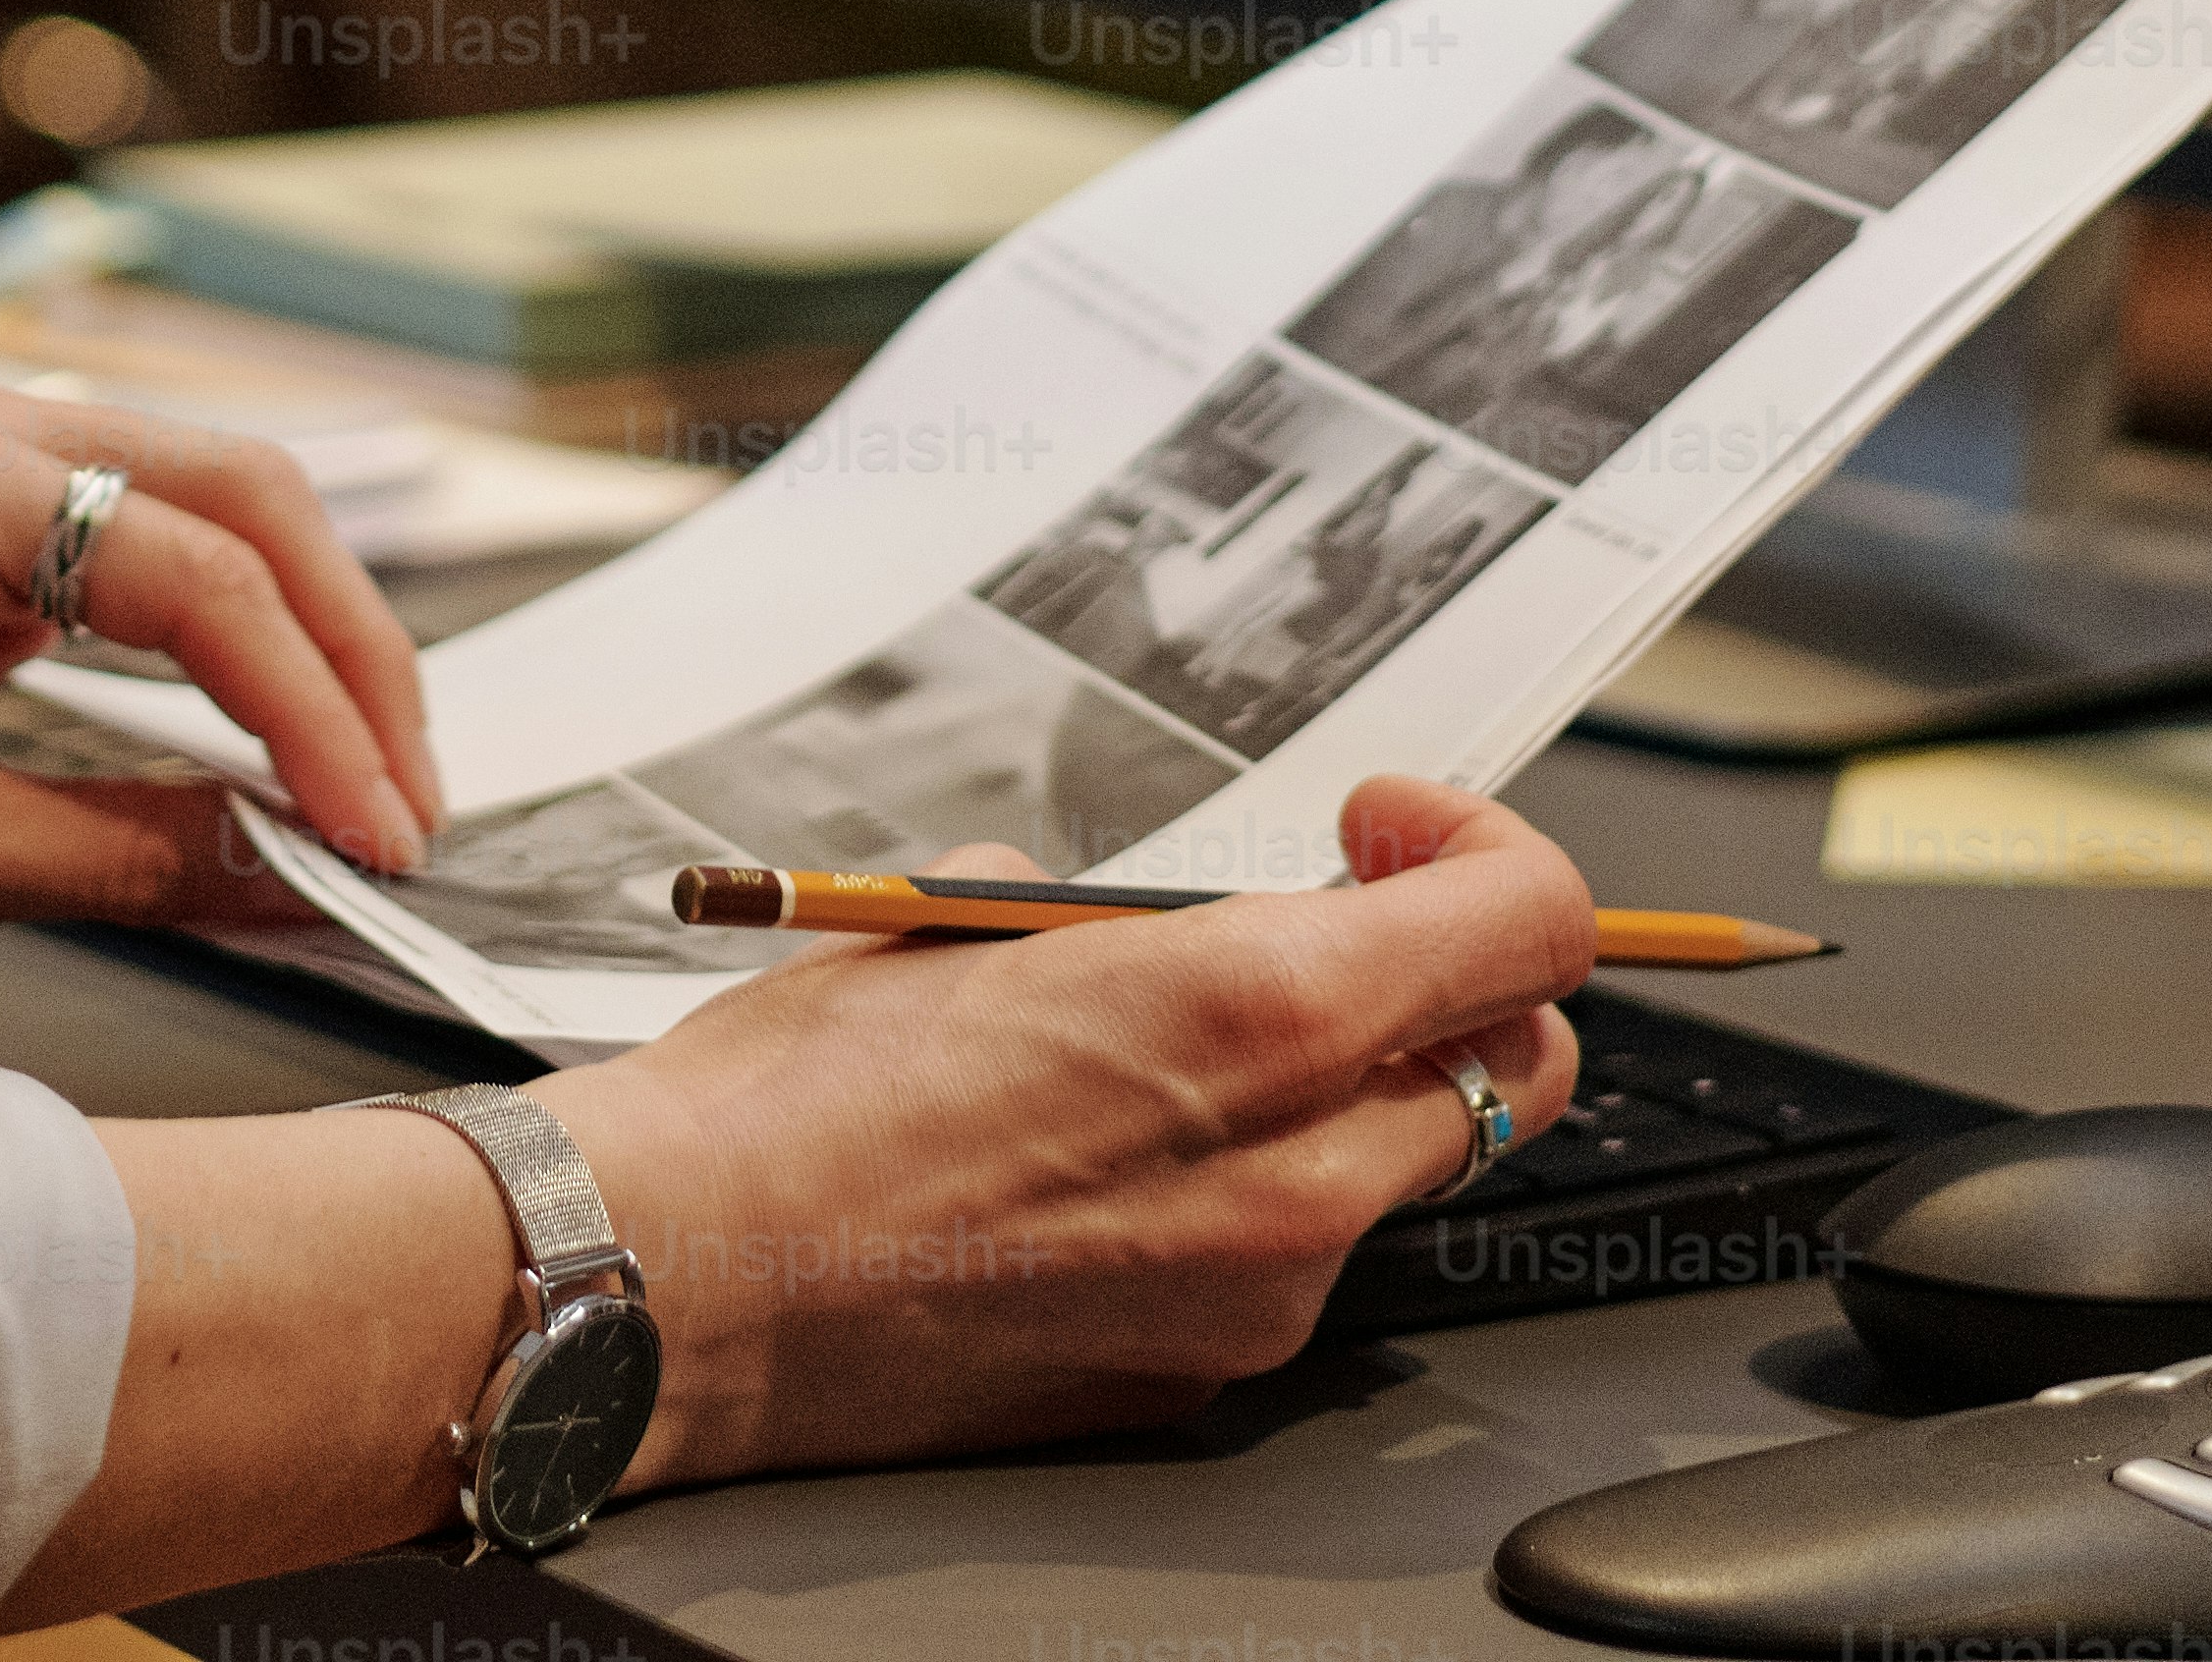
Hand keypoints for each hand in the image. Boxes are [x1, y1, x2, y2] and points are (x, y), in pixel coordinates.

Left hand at [0, 372, 436, 969]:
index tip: (381, 833)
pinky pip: (151, 529)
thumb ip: (141, 855)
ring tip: (369, 771)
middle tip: (410, 799)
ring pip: (215, 498)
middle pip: (242, 494)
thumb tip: (313, 874)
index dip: (315, 712)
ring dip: (307, 629)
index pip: (199, 577)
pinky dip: (235, 623)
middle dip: (348, 651)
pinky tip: (281, 715)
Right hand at [551, 774, 1600, 1490]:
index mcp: (1254, 1016)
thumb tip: (1177, 914)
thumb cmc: (794, 1093)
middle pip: (1518, 1068)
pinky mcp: (1194, 1379)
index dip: (1486, 850)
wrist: (679, 1276)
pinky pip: (1286, 1266)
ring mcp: (1258, 1299)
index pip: (1532, 926)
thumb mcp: (986, 923)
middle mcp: (1295, 1175)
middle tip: (1347, 932)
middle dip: (1456, 985)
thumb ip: (1140, 918)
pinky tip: (1101, 1168)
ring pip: (1398, 1172)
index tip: (1392, 832)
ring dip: (1341, 1098)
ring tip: (1174, 1058)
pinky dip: (1243, 1202)